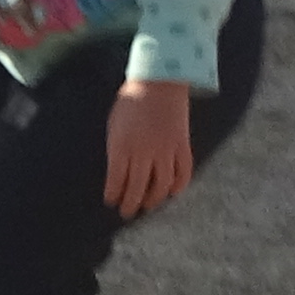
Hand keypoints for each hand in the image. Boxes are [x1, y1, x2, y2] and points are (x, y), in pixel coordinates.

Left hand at [105, 79, 197, 219]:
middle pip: (138, 188)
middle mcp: (144, 151)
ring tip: (147, 206)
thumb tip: (118, 172)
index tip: (111, 202)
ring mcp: (166, 150)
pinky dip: (178, 186)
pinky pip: (183, 173)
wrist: (159, 82)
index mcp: (122, 145)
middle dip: (131, 204)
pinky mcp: (183, 145)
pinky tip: (171, 192)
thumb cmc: (131, 101)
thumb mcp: (115, 125)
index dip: (114, 195)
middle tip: (127, 212)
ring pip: (161, 185)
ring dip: (154, 199)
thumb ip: (117, 149)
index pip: (116, 180)